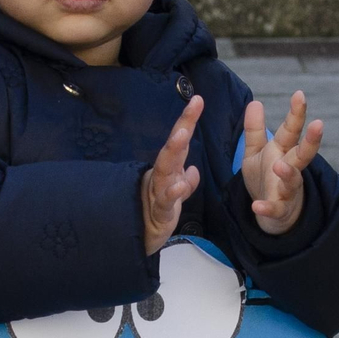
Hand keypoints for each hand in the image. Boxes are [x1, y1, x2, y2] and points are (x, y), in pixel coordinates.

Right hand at [140, 95, 201, 254]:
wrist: (140, 237)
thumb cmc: (156, 212)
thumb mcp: (176, 195)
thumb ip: (185, 182)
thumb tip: (193, 170)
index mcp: (169, 169)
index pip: (180, 141)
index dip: (188, 120)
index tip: (198, 99)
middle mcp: (162, 175)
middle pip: (172, 147)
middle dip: (183, 126)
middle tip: (193, 107)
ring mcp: (158, 191)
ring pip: (166, 168)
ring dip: (173, 151)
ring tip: (183, 135)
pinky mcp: (159, 212)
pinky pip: (166, 201)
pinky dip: (173, 192)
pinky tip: (181, 184)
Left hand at [240, 91, 322, 235]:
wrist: (271, 214)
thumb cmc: (265, 178)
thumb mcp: (257, 152)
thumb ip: (255, 129)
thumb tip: (255, 102)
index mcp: (283, 151)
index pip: (291, 130)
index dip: (296, 113)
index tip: (299, 95)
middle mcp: (290, 168)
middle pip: (303, 153)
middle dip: (311, 140)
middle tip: (319, 125)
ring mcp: (286, 189)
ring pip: (292, 180)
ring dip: (288, 173)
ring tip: (279, 165)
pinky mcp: (279, 209)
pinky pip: (275, 209)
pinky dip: (267, 208)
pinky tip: (256, 206)